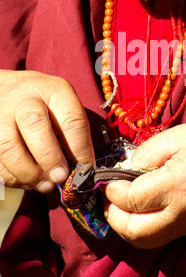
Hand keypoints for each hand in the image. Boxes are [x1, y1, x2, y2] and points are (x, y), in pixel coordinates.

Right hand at [0, 70, 94, 192]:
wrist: (7, 91)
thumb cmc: (44, 104)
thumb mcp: (64, 107)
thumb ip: (72, 135)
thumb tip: (80, 171)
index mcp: (55, 91)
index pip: (71, 119)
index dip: (80, 150)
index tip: (85, 170)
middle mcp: (25, 99)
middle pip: (34, 124)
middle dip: (49, 157)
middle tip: (60, 177)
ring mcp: (1, 115)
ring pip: (8, 146)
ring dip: (29, 173)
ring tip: (45, 186)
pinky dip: (12, 177)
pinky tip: (27, 181)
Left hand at [101, 122, 185, 248]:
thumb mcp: (175, 136)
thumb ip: (144, 154)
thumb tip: (123, 172)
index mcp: (177, 185)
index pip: (131, 199)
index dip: (112, 191)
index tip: (108, 179)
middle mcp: (182, 212)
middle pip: (135, 232)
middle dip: (114, 217)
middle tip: (109, 198)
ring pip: (146, 242)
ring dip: (126, 228)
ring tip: (121, 205)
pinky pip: (160, 237)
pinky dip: (142, 229)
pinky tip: (139, 209)